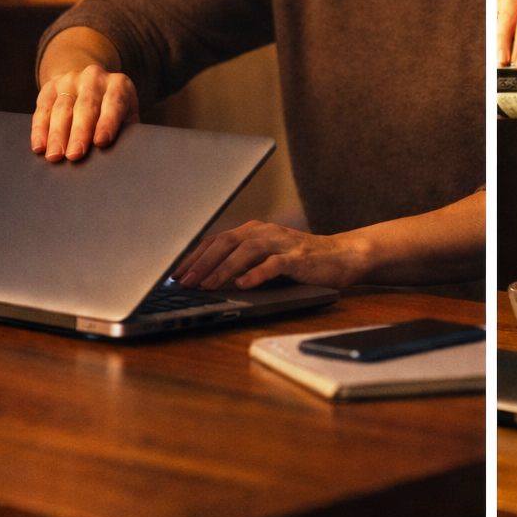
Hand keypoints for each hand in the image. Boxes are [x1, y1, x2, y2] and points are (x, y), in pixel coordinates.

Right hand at [31, 65, 138, 161]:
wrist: (90, 82)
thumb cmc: (113, 108)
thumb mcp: (126, 112)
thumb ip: (125, 128)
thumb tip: (120, 151)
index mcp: (119, 84)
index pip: (114, 103)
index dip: (107, 123)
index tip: (101, 143)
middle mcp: (94, 78)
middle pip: (85, 107)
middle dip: (79, 133)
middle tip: (74, 156)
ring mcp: (70, 80)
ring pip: (62, 109)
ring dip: (57, 135)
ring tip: (55, 155)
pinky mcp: (50, 86)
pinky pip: (42, 109)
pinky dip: (40, 130)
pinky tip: (40, 146)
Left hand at [173, 220, 366, 290]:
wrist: (343, 256)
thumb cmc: (300, 261)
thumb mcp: (265, 260)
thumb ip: (240, 264)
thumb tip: (202, 280)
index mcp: (253, 231)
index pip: (215, 240)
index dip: (192, 256)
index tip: (173, 275)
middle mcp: (265, 232)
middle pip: (226, 242)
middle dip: (201, 263)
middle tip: (184, 282)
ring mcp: (283, 243)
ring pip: (246, 250)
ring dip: (224, 268)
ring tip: (208, 285)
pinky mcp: (299, 257)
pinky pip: (274, 264)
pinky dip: (257, 273)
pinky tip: (243, 284)